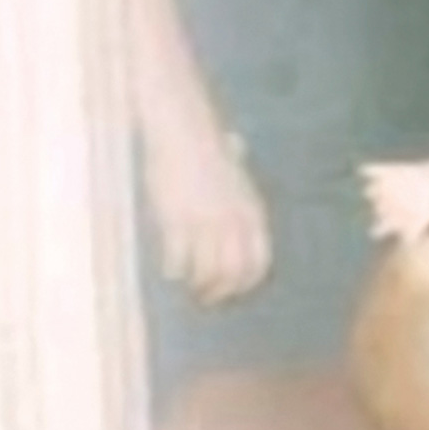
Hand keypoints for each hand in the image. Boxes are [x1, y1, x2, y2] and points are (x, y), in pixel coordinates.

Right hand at [144, 124, 271, 305]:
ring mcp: (206, 223)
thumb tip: (240, 168)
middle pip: (234, 274)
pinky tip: (169, 271)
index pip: (259, 261)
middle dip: (222, 292)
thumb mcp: (236, 173)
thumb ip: (238, 188)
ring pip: (207, 273)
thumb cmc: (206, 146)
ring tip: (188, 290)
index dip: (247, 282)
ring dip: (198, 287)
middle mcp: (234, 222)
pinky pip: (178, 260)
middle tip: (207, 299)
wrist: (183, 130)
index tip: (235, 291)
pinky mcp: (178, 221)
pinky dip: (174, 270)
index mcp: (252, 212)